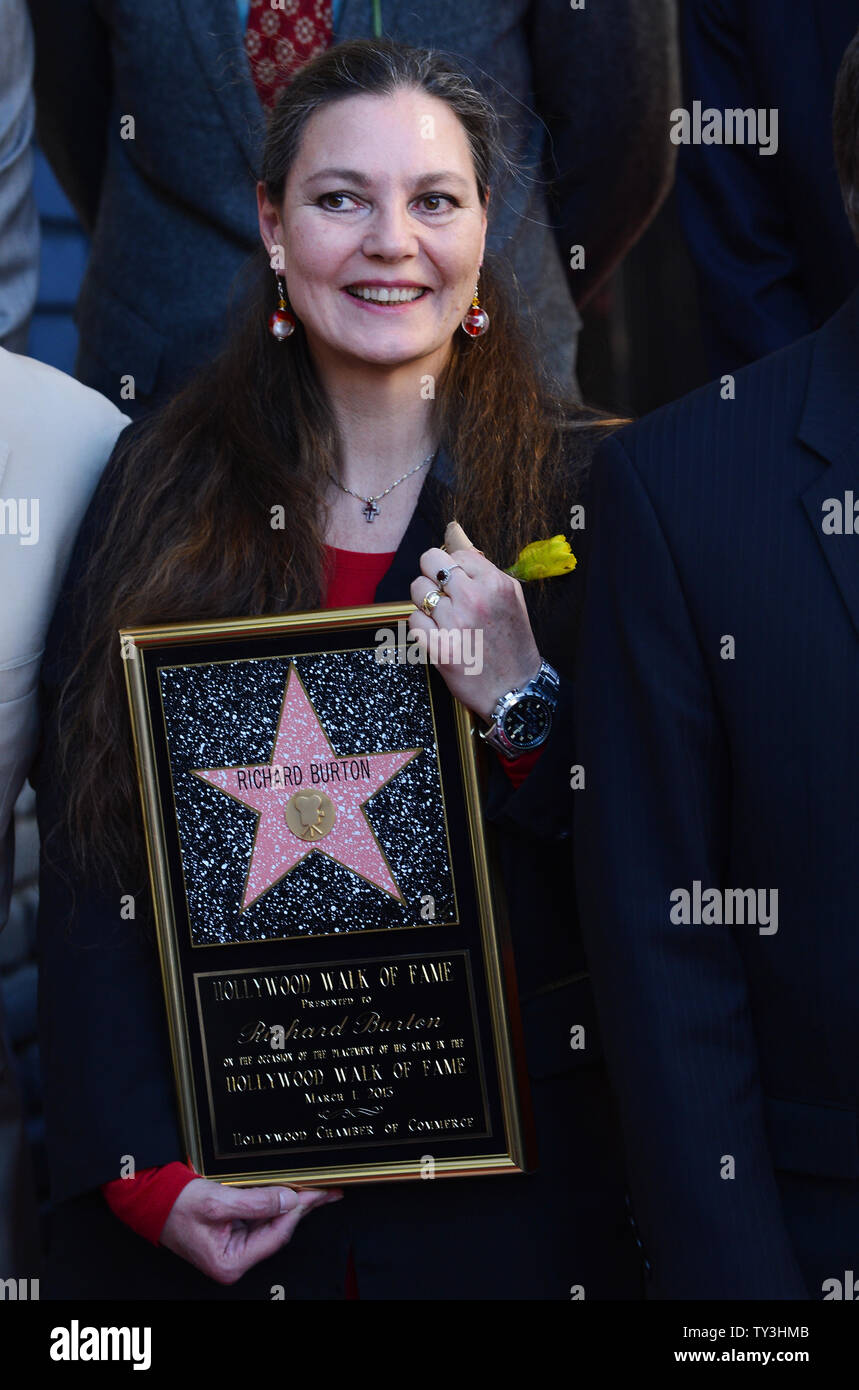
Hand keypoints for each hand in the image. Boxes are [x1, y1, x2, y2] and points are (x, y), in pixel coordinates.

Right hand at [160, 1177, 341, 1284]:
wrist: (151, 1199)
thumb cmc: (177, 1205)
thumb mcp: (219, 1201)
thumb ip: (257, 1202)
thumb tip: (289, 1200)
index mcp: (231, 1262)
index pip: (277, 1234)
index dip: (299, 1210)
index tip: (317, 1192)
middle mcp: (234, 1259)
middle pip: (278, 1231)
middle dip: (301, 1208)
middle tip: (326, 1191)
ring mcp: (233, 1247)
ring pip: (271, 1223)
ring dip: (290, 1204)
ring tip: (313, 1189)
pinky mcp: (231, 1233)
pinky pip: (259, 1217)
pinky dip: (274, 1203)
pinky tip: (288, 1192)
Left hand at [408, 529, 541, 721]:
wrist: (515, 690)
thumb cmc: (513, 645)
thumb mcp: (512, 599)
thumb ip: (486, 572)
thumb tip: (458, 548)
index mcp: (495, 583)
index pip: (455, 554)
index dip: (453, 567)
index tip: (457, 582)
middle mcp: (474, 599)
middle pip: (430, 562)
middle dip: (432, 575)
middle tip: (441, 592)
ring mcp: (455, 623)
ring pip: (418, 590)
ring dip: (426, 602)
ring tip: (443, 617)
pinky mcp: (439, 646)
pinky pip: (414, 620)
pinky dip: (422, 628)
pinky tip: (439, 636)